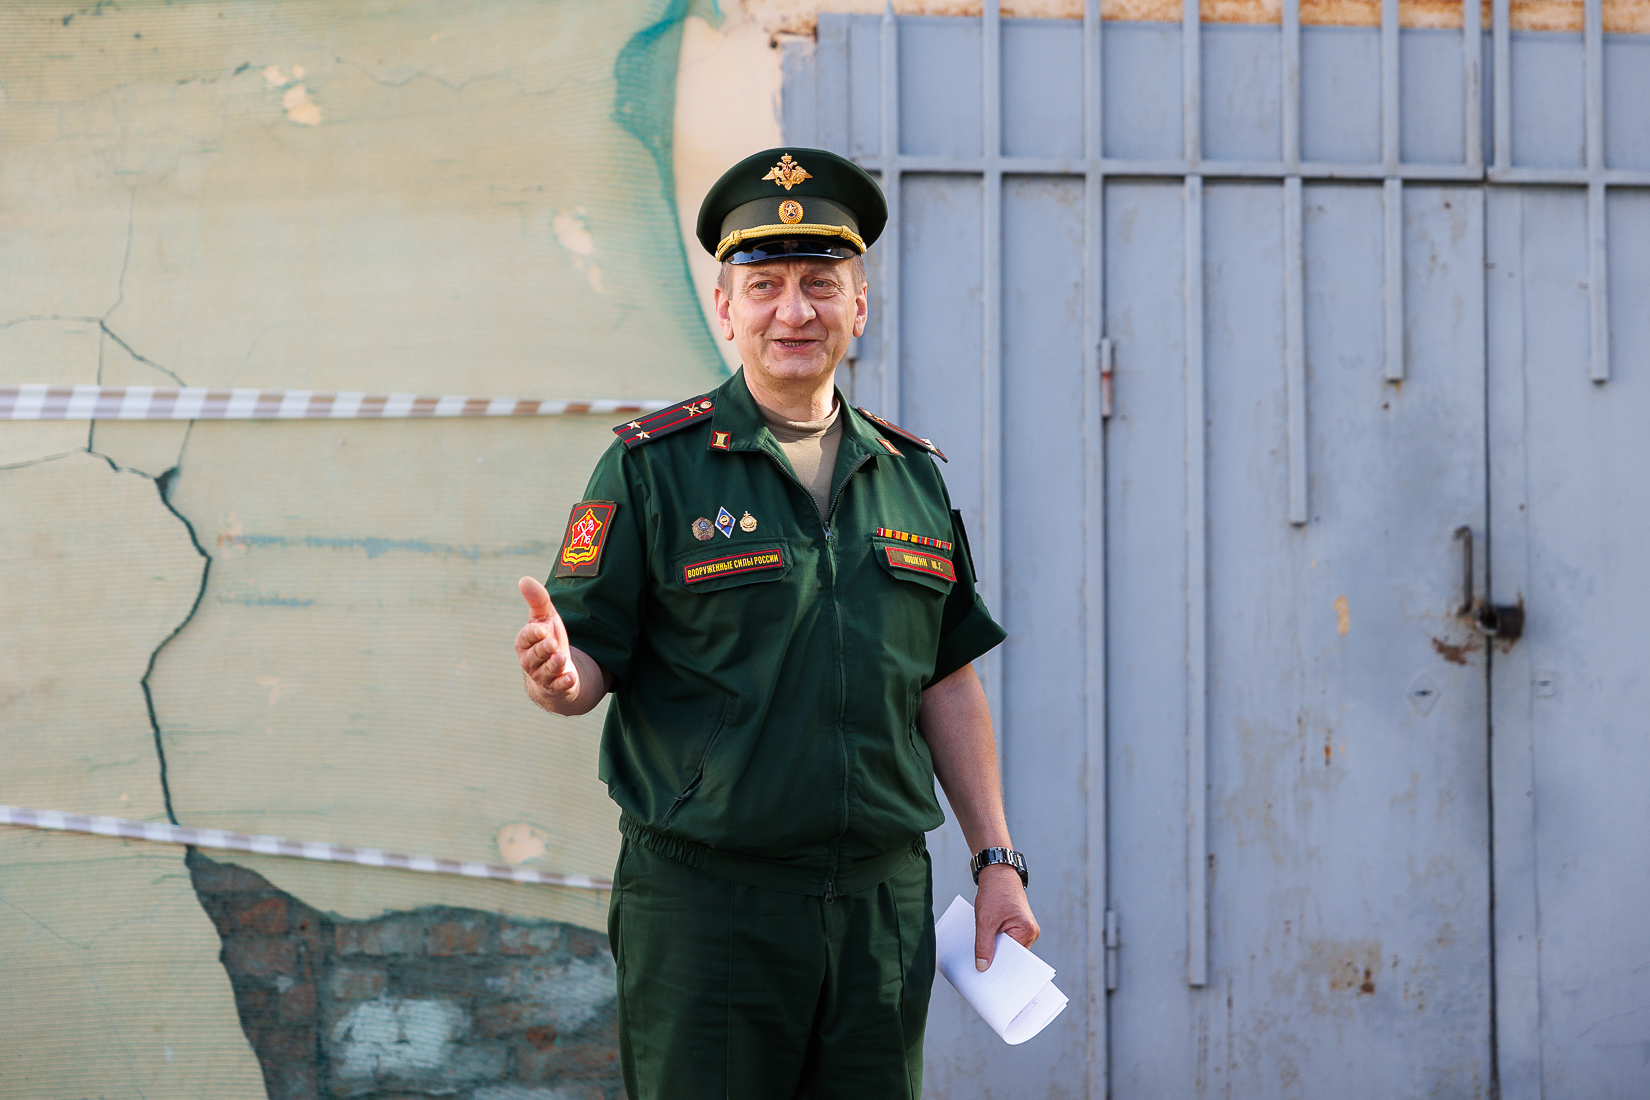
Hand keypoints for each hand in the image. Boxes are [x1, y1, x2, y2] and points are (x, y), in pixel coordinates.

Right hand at [516, 577, 583, 709]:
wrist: (556, 670)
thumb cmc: (547, 640)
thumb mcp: (546, 619)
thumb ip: (537, 601)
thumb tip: (524, 579)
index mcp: (525, 643)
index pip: (525, 638)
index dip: (533, 634)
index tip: (543, 629)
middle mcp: (531, 661)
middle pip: (534, 656)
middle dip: (543, 650)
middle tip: (552, 643)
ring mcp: (544, 676)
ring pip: (545, 672)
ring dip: (553, 665)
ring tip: (562, 657)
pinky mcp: (557, 687)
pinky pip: (559, 687)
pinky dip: (564, 683)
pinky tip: (571, 678)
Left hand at [974, 863, 1038, 970]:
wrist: (998, 873)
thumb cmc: (994, 893)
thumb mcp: (984, 921)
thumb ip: (983, 945)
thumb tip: (983, 967)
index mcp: (1027, 931)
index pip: (1014, 959)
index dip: (1001, 969)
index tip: (989, 982)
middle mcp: (1030, 932)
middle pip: (1013, 956)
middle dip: (998, 962)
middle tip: (982, 975)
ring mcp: (1025, 930)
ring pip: (1009, 949)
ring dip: (996, 952)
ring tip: (981, 963)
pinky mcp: (1018, 926)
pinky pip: (1008, 941)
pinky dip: (997, 944)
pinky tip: (985, 949)